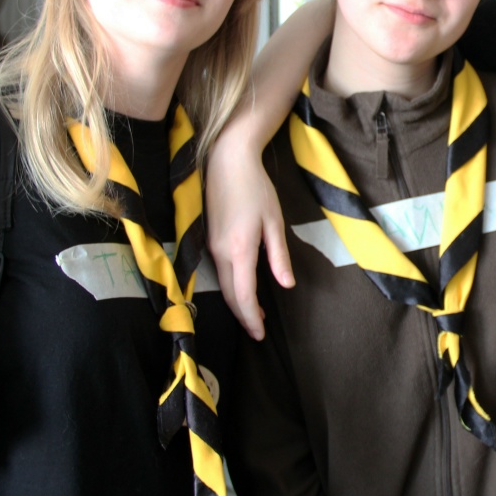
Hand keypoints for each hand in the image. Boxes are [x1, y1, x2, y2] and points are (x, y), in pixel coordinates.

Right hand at [206, 149, 293, 339]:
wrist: (227, 161)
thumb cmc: (256, 188)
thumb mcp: (274, 222)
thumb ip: (279, 256)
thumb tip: (286, 285)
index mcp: (239, 250)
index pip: (243, 296)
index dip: (251, 318)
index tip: (260, 334)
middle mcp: (220, 252)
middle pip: (229, 295)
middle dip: (243, 316)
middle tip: (258, 331)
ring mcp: (211, 245)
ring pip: (222, 285)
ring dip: (237, 302)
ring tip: (255, 313)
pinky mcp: (209, 239)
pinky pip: (219, 271)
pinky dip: (231, 286)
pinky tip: (244, 288)